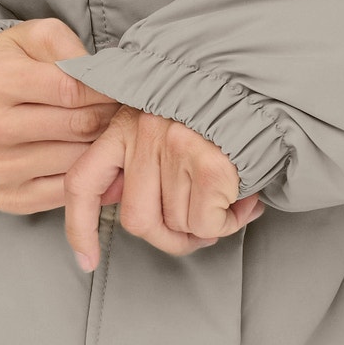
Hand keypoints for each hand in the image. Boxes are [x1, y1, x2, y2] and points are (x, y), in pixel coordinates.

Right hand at [0, 17, 122, 214]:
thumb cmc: (23, 61)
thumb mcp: (43, 36)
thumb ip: (72, 50)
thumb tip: (103, 80)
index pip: (70, 89)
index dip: (107, 89)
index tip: (124, 88)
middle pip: (77, 126)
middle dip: (110, 116)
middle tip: (124, 109)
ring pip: (76, 161)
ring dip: (103, 146)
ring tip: (111, 130)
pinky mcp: (6, 196)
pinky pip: (65, 191)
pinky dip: (89, 177)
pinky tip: (95, 158)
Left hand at [64, 103, 264, 271]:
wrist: (263, 83)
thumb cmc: (219, 108)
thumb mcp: (166, 121)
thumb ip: (140, 161)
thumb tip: (122, 201)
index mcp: (126, 124)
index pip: (84, 183)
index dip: (80, 229)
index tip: (87, 262)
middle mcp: (144, 134)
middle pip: (138, 220)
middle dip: (171, 237)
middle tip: (202, 229)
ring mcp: (176, 148)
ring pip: (178, 225)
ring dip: (208, 226)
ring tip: (233, 200)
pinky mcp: (210, 164)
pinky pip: (207, 223)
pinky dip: (227, 223)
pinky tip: (245, 201)